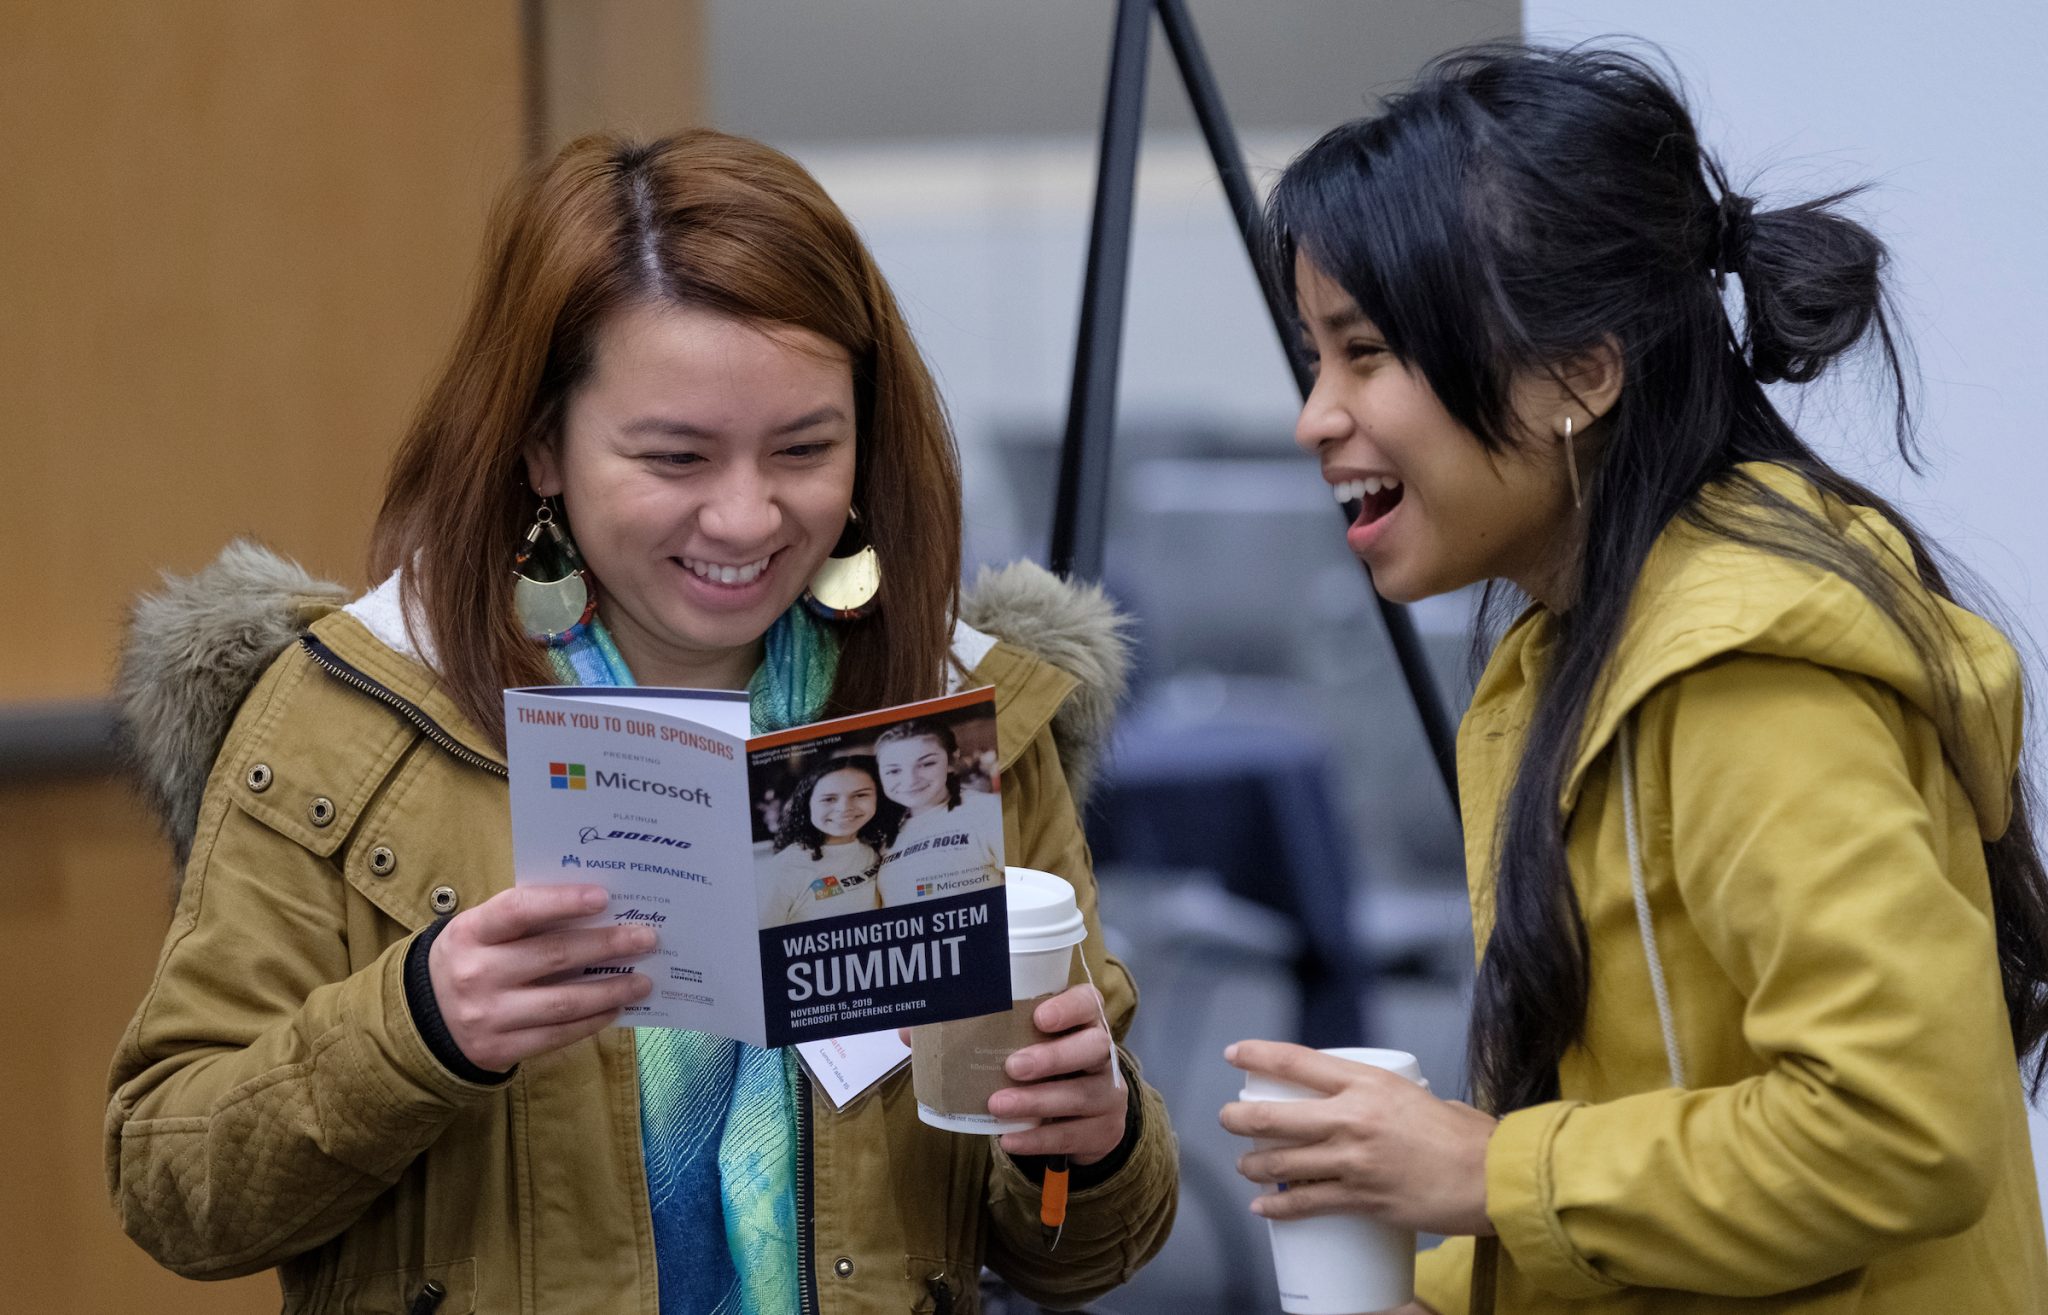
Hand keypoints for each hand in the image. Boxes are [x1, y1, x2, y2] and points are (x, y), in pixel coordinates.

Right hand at [427, 883, 655, 1071]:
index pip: (519, 910)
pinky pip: (556, 1035)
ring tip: (643, 981)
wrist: (422, 1020)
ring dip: (610, 989)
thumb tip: (601, 911)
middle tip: (647, 939)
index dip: (562, 902)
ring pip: (562, 1001)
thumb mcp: (483, 931)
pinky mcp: (498, 1050)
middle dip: (607, 945)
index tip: (605, 897)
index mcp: (470, 932)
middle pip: (553, 956)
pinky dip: (592, 1021)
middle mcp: (476, 973)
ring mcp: (486, 1016)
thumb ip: (528, 919)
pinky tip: (614, 1007)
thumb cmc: (472, 959)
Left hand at [987, 984, 1128, 1164]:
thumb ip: (1016, 1032)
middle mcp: (1105, 1056)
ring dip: (1036, 1101)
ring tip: (998, 1105)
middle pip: (1094, 1047)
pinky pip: (1072, 1135)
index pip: (1089, 1003)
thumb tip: (958, 1029)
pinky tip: (1010, 1139)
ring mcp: (1110, 1095)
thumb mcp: (1039, 1044)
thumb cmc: (1049, 1067)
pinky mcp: (1104, 1131)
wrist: (1086, 1117)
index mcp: (1089, 1023)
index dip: (1069, 1008)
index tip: (1039, 1017)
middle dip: (1053, 1057)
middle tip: (1012, 1066)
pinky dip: (1037, 1139)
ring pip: (1081, 1095)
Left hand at [1219, 1039, 1496, 1235]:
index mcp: (1370, 1082)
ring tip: (1246, 1166)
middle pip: (1275, 1115)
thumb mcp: (1423, 1096)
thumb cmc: (1469, 1137)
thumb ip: (1391, 1099)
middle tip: (1228, 1118)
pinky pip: (1307, 1203)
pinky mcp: (1363, 1199)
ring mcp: (1355, 1160)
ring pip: (1282, 1162)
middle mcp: (1354, 1117)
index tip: (1234, 1054)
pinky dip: (1278, 1207)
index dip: (1258, 1055)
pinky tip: (1264, 1208)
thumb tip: (1378, 1108)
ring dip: (1253, 1165)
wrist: (1496, 1177)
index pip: (1298, 1061)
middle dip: (1240, 1117)